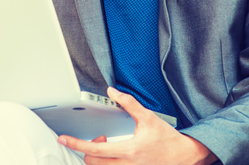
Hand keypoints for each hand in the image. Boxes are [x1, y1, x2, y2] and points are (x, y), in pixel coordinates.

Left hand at [57, 87, 216, 164]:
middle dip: (87, 150)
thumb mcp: (148, 118)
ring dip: (96, 158)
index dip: (76, 144)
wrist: (184, 156)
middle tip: (98, 137)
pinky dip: (105, 163)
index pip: (95, 149)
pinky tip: (112, 154)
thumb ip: (129, 103)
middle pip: (93, 163)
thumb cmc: (167, 138)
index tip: (63, 138)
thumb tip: (112, 92)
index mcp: (129, 150)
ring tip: (105, 145)